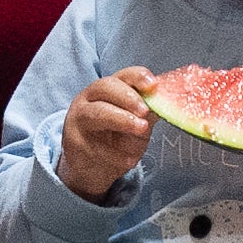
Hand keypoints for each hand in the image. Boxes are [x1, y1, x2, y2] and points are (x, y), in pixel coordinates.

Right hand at [55, 69, 161, 200]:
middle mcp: (89, 99)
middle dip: (128, 97)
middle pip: (105, 87)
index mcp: (107, 89)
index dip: (138, 77)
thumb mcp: (133, 122)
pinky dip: (116, 154)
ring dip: (122, 120)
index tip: (153, 85)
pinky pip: (95, 146)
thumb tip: (169, 103)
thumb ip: (147, 111)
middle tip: (145, 112)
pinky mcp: (74, 143)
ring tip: (141, 130)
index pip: (122, 75)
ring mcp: (78, 120)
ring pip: (96, 113)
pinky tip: (130, 160)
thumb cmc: (115, 138)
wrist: (90, 166)